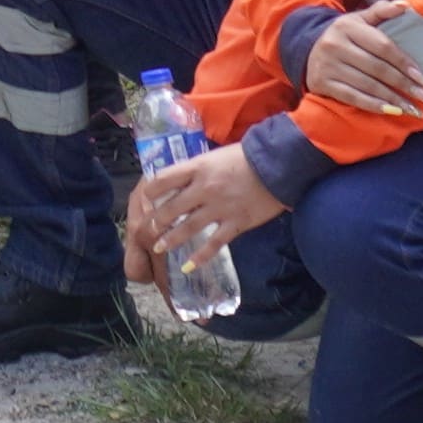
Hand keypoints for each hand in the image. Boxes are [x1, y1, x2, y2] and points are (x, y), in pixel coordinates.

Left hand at [123, 134, 289, 283]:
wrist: (278, 164)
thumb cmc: (246, 156)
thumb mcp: (215, 156)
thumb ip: (197, 169)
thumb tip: (179, 179)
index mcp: (198, 168)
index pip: (164, 180)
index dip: (149, 191)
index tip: (143, 200)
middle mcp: (204, 189)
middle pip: (172, 208)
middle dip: (156, 222)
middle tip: (146, 231)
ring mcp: (220, 208)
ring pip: (188, 227)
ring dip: (171, 240)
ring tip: (158, 248)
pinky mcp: (236, 223)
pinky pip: (214, 244)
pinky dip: (200, 257)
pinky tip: (188, 266)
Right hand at [301, 8, 422, 124]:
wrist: (307, 50)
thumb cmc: (344, 36)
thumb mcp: (359, 19)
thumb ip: (381, 11)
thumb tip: (406, 5)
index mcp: (348, 27)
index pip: (383, 46)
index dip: (405, 63)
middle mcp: (335, 45)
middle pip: (377, 68)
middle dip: (405, 85)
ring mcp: (328, 66)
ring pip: (368, 85)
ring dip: (394, 99)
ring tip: (415, 109)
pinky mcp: (322, 84)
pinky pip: (353, 97)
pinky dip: (374, 106)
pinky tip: (392, 111)